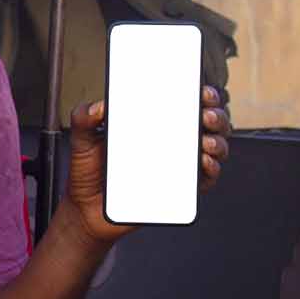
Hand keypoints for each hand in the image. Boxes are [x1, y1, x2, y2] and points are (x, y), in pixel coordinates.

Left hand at [63, 85, 231, 244]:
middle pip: (208, 122)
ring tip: (204, 140)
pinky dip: (211, 169)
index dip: (201, 94)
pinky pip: (205, 178)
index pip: (186, 101)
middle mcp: (172, 140)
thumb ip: (84, 118)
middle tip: (205, 114)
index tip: (200, 90)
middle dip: (216, 114)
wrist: (86, 208)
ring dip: (217, 141)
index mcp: (154, 122)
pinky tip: (202, 162)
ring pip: (214, 147)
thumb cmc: (89, 171)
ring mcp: (179, 164)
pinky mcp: (181, 189)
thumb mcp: (82, 140)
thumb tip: (99, 106)